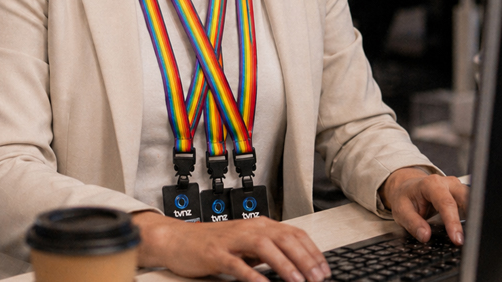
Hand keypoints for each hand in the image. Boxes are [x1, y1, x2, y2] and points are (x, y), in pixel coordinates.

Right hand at [132, 211, 330, 281]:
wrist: (178, 239)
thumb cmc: (212, 243)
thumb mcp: (246, 244)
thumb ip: (268, 251)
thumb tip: (296, 265)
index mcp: (259, 225)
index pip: (293, 234)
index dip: (311, 251)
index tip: (324, 268)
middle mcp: (248, 228)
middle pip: (283, 238)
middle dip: (304, 259)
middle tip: (318, 277)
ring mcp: (232, 240)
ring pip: (264, 247)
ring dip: (284, 264)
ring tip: (298, 281)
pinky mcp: (216, 253)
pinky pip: (237, 264)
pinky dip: (252, 274)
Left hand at [379, 168, 467, 245]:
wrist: (407, 187)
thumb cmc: (405, 197)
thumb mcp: (401, 211)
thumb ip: (413, 223)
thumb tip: (425, 236)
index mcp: (431, 184)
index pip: (446, 203)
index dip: (453, 222)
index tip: (457, 239)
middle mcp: (447, 183)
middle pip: (465, 198)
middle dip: (472, 217)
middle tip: (472, 238)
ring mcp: (457, 187)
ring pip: (472, 200)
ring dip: (475, 217)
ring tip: (475, 236)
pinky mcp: (462, 195)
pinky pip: (472, 204)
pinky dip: (473, 217)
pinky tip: (473, 230)